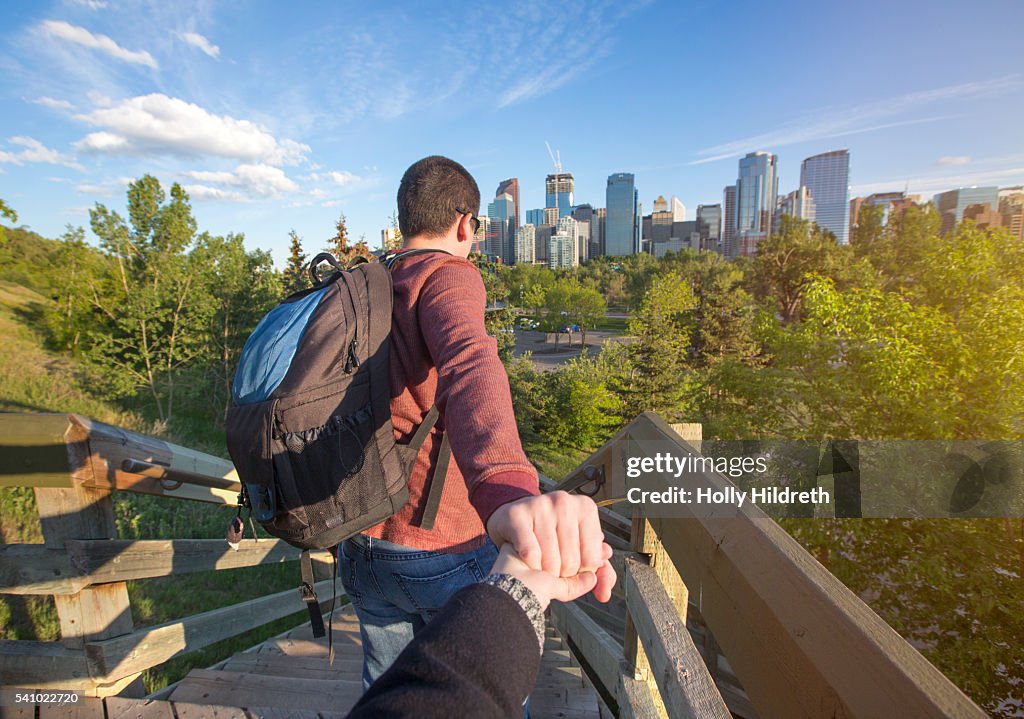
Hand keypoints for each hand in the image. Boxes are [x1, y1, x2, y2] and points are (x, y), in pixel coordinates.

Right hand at [485, 491, 616, 602]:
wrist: (515, 520)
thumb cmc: (552, 533)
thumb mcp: (580, 547)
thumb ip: (598, 570)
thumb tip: (604, 590)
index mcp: (585, 508)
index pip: (593, 559)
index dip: (583, 571)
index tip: (575, 565)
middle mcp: (564, 503)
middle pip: (572, 562)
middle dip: (564, 573)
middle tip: (557, 566)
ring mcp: (540, 506)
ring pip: (550, 561)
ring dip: (546, 571)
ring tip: (543, 563)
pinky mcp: (517, 515)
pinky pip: (530, 553)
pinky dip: (531, 563)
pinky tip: (530, 558)